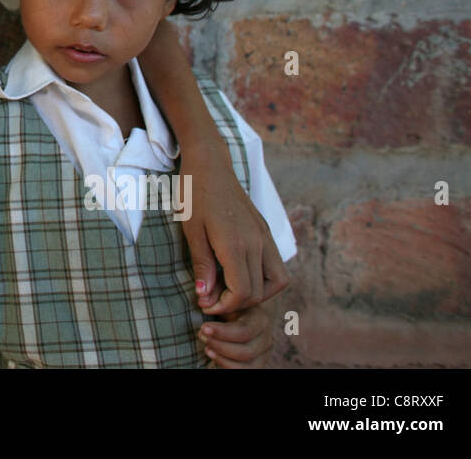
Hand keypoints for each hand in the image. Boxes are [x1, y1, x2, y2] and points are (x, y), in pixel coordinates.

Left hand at [180, 139, 288, 315]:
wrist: (210, 165)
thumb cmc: (195, 195)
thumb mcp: (191, 231)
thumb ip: (202, 264)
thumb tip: (205, 296)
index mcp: (236, 243)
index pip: (243, 292)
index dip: (225, 305)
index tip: (204, 303)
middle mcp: (257, 242)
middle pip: (260, 292)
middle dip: (237, 304)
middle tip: (212, 300)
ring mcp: (265, 236)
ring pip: (278, 281)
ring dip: (258, 294)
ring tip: (230, 291)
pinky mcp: (266, 232)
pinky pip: (276, 265)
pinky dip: (265, 279)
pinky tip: (240, 275)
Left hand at [201, 302, 273, 367]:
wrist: (240, 314)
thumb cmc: (228, 304)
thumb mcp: (223, 296)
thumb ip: (214, 295)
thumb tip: (202, 298)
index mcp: (260, 318)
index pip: (244, 331)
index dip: (222, 332)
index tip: (204, 328)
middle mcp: (266, 337)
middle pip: (246, 352)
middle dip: (220, 345)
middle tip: (202, 336)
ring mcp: (263, 353)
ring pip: (245, 364)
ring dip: (222, 357)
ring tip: (206, 347)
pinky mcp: (258, 363)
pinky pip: (245, 371)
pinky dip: (226, 365)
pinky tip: (213, 354)